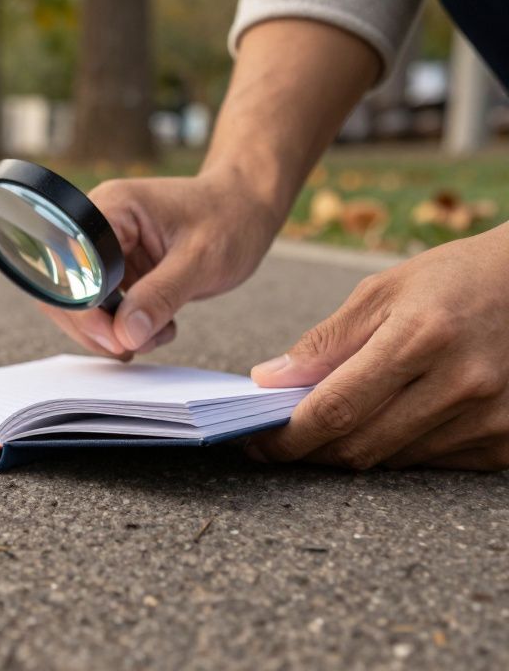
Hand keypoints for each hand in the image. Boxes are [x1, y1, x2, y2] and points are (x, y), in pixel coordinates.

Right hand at [42, 170, 281, 358]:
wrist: (247, 206)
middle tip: (132, 346)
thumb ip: (162, 295)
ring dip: (113, 332)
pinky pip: (105, 308)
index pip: (71, 266)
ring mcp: (107, 250)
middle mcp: (99, 227)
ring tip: (154, 335)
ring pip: (83, 306)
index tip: (117, 336)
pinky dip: (126, 327)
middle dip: (97, 328)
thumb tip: (126, 334)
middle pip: (66, 290)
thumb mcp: (202, 259)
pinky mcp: (119, 269)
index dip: (84, 309)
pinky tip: (156, 328)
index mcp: (112, 209)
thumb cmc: (231, 217)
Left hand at [247, 224, 508, 470]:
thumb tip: (269, 380)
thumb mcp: (382, 292)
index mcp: (422, 338)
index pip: (336, 408)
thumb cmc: (453, 280)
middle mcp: (462, 383)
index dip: (288, 436)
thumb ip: (324, 342)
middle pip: (360, 445)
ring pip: (392, 461)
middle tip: (283, 440)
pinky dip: (399, 449)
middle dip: (310, 450)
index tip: (257, 443)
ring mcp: (491, 417)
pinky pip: (432, 464)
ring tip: (339, 421)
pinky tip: (394, 419)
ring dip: (354, 448)